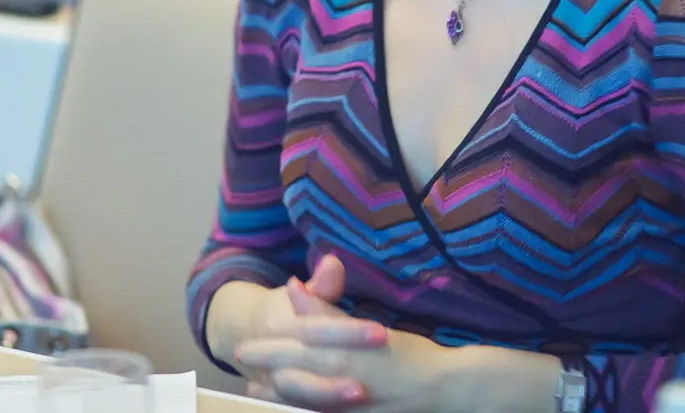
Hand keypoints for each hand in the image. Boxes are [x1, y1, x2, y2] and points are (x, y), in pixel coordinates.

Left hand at [236, 256, 458, 412]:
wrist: (443, 388)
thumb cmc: (410, 355)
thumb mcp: (370, 327)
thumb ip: (329, 310)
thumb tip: (295, 284)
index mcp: (347, 348)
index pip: (298, 342)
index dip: (269, 343)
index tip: (245, 344)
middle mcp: (342, 376)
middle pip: (291, 370)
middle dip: (264, 367)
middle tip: (241, 363)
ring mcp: (346, 403)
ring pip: (297, 397)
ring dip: (272, 392)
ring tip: (253, 387)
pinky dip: (295, 409)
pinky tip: (283, 407)